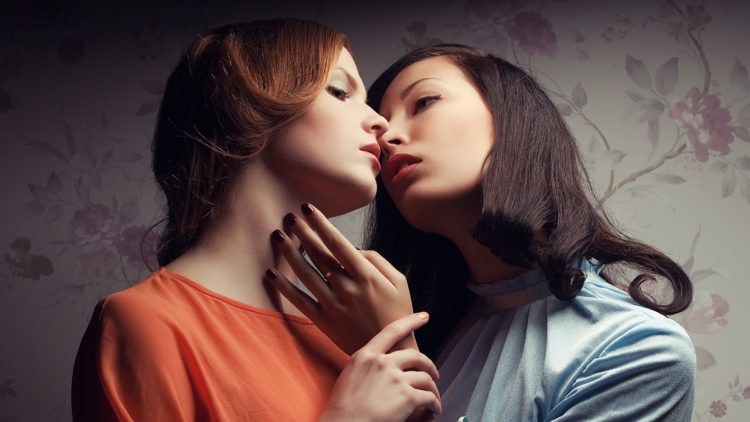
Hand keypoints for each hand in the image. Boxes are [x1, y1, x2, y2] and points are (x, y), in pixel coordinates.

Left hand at [266, 203, 415, 353]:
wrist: (391, 350)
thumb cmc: (397, 312)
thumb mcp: (399, 281)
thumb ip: (376, 260)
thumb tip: (352, 249)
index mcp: (365, 274)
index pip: (337, 242)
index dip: (320, 223)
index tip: (308, 208)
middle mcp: (346, 287)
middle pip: (318, 254)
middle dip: (302, 232)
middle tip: (288, 217)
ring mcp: (333, 304)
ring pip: (305, 273)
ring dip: (289, 252)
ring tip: (277, 236)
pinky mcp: (323, 320)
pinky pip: (299, 301)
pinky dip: (283, 287)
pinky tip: (271, 273)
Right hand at [318, 313, 440, 421]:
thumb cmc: (341, 409)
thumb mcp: (348, 376)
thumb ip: (365, 366)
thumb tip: (378, 367)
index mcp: (365, 356)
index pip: (391, 331)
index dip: (411, 321)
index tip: (424, 317)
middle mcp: (381, 363)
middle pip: (415, 356)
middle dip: (429, 365)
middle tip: (433, 373)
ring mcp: (395, 379)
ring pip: (425, 378)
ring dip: (433, 389)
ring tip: (434, 398)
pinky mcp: (407, 396)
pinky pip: (429, 397)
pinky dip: (435, 404)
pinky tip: (434, 410)